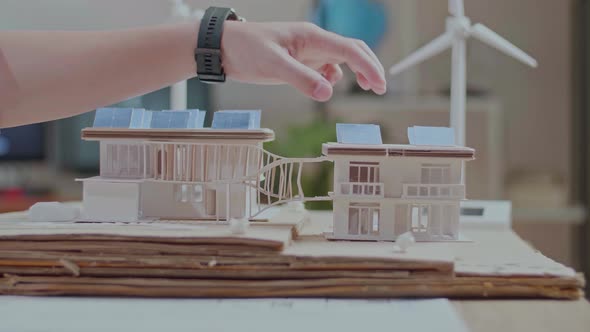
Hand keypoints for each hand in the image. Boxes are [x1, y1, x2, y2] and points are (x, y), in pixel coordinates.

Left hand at [221, 21, 385, 101]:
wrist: (222, 48)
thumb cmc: (245, 49)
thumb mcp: (273, 65)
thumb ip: (301, 78)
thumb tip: (328, 92)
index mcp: (311, 37)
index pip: (350, 49)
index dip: (368, 67)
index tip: (380, 85)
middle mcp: (312, 42)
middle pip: (351, 51)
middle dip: (369, 67)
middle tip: (380, 87)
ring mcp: (305, 51)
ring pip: (339, 59)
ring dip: (355, 72)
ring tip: (367, 88)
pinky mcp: (296, 61)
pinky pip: (322, 67)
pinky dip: (332, 77)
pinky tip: (328, 86)